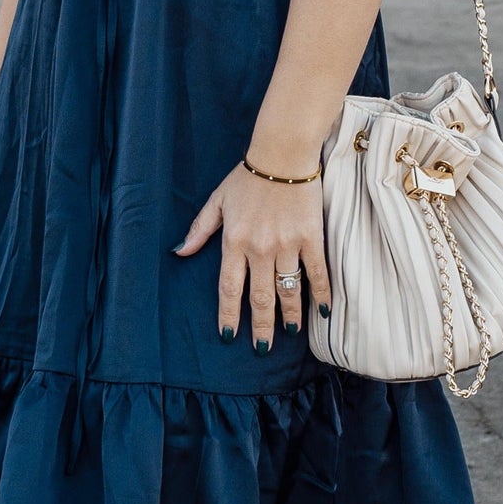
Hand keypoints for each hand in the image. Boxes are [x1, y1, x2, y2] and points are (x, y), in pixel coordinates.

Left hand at [173, 163, 330, 348]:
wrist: (282, 155)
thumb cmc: (248, 177)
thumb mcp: (217, 201)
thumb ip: (199, 230)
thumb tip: (180, 252)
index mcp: (234, 242)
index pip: (229, 288)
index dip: (228, 315)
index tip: (229, 335)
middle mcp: (259, 249)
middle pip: (260, 297)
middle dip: (260, 326)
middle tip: (261, 348)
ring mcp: (287, 245)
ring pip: (288, 290)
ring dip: (290, 315)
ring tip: (290, 333)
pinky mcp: (311, 238)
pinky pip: (317, 272)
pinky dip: (321, 293)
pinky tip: (323, 311)